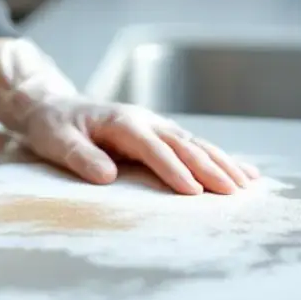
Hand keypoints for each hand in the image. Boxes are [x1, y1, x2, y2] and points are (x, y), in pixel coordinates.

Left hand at [19, 98, 258, 194]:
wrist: (52, 106)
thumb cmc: (53, 126)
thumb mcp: (56, 141)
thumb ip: (80, 157)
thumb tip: (107, 176)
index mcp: (121, 122)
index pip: (152, 147)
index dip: (172, 169)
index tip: (192, 191)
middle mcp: (144, 120)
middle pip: (183, 145)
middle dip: (210, 168)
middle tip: (233, 193)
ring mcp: (155, 125)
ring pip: (195, 144)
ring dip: (222, 163)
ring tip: (248, 184)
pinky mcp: (159, 134)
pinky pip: (194, 146)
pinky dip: (220, 159)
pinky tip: (245, 172)